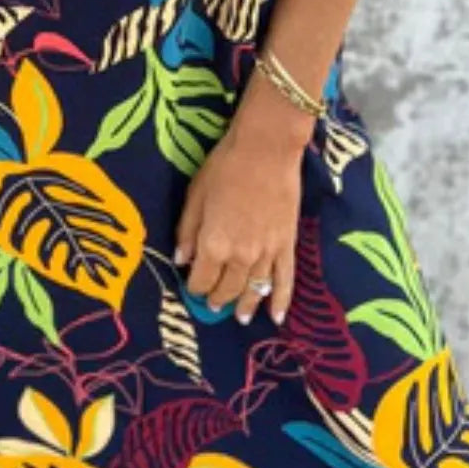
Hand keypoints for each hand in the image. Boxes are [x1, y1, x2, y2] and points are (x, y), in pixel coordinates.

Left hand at [173, 75, 316, 324]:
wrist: (267, 150)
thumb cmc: (225, 167)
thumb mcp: (195, 196)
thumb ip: (187, 231)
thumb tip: (181, 260)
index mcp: (213, 245)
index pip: (201, 280)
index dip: (195, 287)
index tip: (193, 288)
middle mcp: (240, 257)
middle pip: (227, 288)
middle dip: (218, 299)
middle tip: (213, 305)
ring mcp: (267, 254)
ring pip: (254, 290)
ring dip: (245, 305)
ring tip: (239, 317)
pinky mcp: (287, 245)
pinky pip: (284, 281)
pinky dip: (280, 301)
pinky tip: (276, 317)